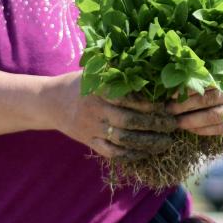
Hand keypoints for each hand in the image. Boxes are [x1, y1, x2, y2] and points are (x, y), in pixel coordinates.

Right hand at [46, 72, 177, 160]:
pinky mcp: (88, 142)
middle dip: (155, 124)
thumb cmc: (80, 83)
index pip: (128, 98)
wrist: (49, 102)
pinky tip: (146, 153)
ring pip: (123, 139)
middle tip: (173, 125)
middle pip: (129, 120)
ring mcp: (91, 127)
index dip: (149, 104)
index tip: (166, 106)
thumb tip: (152, 67)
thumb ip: (119, 71)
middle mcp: (95, 109)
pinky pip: (112, 153)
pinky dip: (131, 155)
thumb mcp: (96, 71)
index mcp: (99, 89)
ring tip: (166, 142)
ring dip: (148, 143)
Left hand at [168, 52, 222, 135]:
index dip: (192, 86)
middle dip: (187, 105)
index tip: (173, 92)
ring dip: (193, 120)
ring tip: (176, 121)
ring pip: (217, 115)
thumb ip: (210, 62)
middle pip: (212, 98)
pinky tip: (190, 128)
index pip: (212, 77)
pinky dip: (205, 130)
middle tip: (168, 108)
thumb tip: (178, 68)